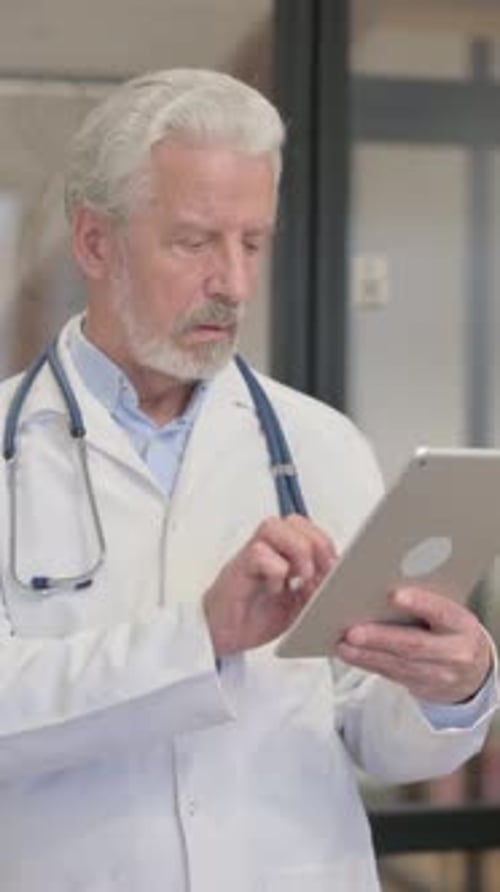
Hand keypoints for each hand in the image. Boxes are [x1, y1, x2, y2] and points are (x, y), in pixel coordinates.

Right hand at [204, 514, 334, 656]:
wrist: (221, 635)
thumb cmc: (253, 617)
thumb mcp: (296, 606)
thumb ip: (313, 590)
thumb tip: (335, 582)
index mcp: (283, 553)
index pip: (308, 529)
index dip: (325, 544)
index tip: (336, 569)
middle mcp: (267, 549)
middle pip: (294, 521)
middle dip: (315, 544)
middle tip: (320, 571)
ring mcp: (251, 556)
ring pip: (274, 526)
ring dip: (296, 550)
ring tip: (301, 576)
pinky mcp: (238, 568)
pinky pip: (258, 552)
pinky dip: (275, 570)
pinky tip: (276, 589)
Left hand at [335, 587, 492, 703]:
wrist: (472, 671)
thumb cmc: (452, 629)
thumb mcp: (450, 612)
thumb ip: (425, 598)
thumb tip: (386, 583)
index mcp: (461, 623)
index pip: (442, 612)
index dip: (420, 603)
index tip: (394, 595)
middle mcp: (454, 651)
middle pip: (414, 645)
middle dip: (380, 638)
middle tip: (352, 631)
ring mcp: (439, 673)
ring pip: (399, 664)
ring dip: (366, 654)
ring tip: (343, 644)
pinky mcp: (421, 686)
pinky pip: (391, 675)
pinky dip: (367, 663)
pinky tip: (349, 654)